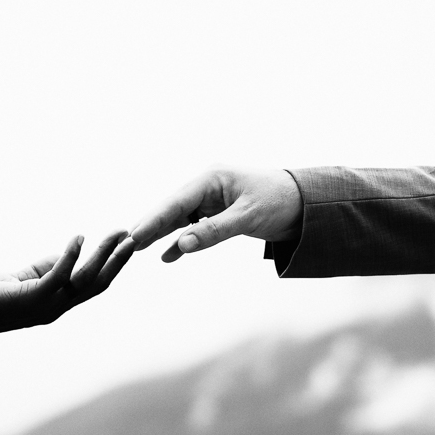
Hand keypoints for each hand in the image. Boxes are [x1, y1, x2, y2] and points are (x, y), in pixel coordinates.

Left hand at [0, 230, 134, 343]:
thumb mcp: (25, 278)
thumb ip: (50, 267)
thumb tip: (72, 254)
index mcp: (56, 304)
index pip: (93, 286)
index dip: (112, 265)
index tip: (126, 243)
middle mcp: (55, 309)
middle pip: (97, 285)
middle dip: (117, 261)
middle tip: (133, 239)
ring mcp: (44, 307)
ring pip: (83, 281)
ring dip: (103, 256)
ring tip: (116, 236)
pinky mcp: (28, 300)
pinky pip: (57, 277)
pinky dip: (71, 256)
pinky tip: (79, 237)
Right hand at [130, 168, 302, 261]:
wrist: (308, 204)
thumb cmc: (281, 203)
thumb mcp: (247, 218)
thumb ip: (213, 232)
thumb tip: (182, 246)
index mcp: (212, 178)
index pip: (175, 201)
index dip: (153, 219)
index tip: (134, 235)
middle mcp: (207, 186)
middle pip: (172, 208)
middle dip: (151, 226)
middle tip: (126, 243)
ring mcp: (212, 200)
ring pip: (179, 219)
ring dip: (161, 233)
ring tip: (137, 249)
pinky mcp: (219, 213)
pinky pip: (194, 228)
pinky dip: (182, 241)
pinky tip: (168, 256)